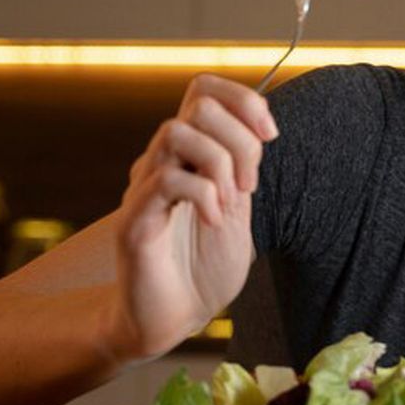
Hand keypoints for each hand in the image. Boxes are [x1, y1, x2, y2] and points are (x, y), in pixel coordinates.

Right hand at [109, 74, 278, 360]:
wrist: (176, 316)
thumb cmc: (205, 264)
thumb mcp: (237, 204)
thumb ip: (241, 165)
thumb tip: (260, 125)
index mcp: (188, 154)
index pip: (203, 88)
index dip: (242, 98)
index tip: (271, 134)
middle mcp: (161, 161)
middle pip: (197, 105)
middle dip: (240, 139)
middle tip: (249, 185)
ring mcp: (144, 188)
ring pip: (176, 132)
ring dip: (219, 163)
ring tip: (232, 203)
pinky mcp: (133, 221)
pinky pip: (166, 180)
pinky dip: (203, 196)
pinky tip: (215, 222)